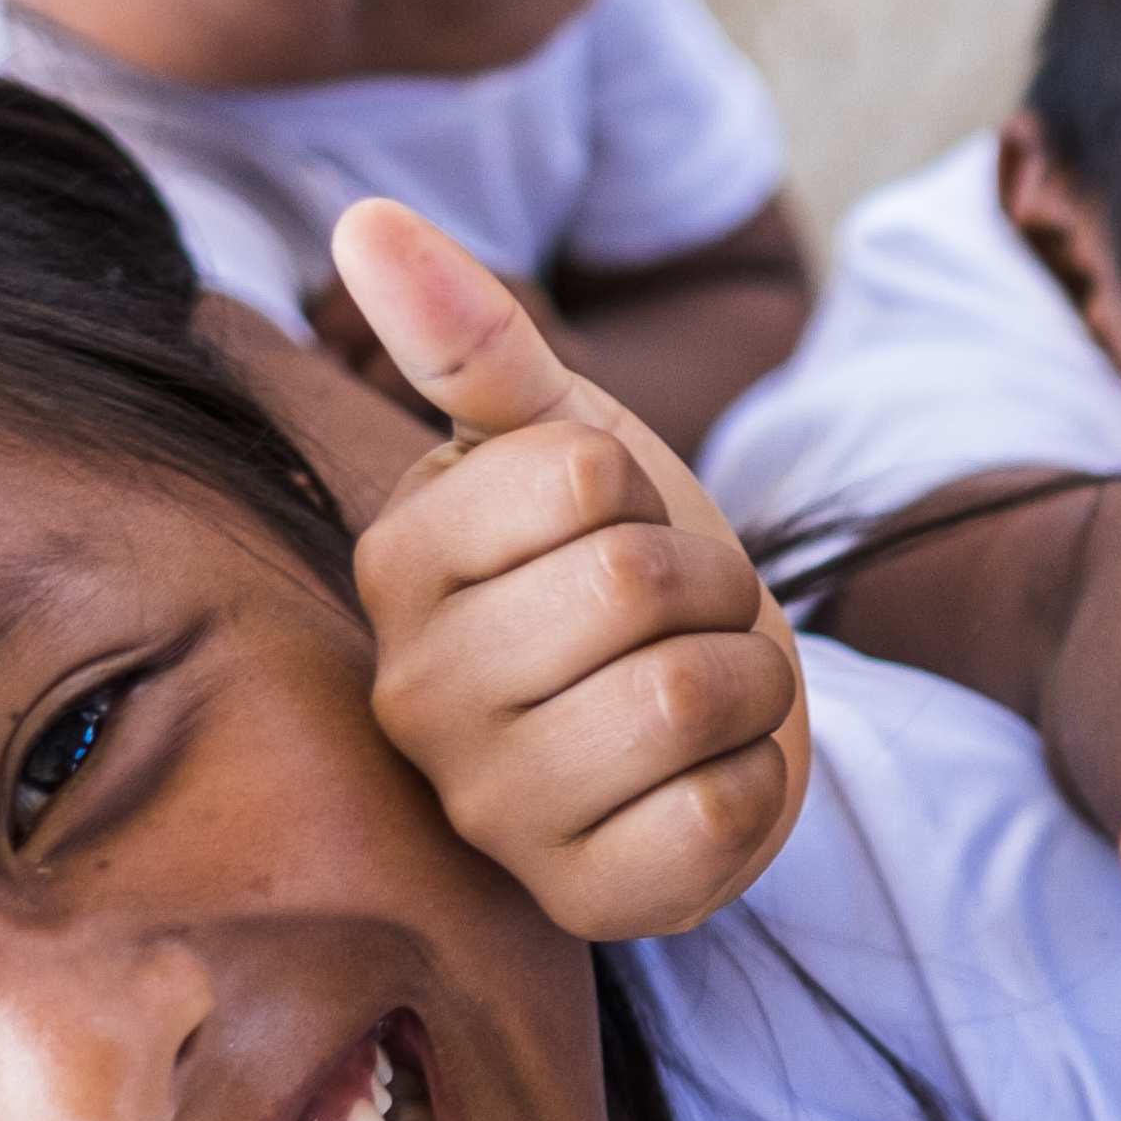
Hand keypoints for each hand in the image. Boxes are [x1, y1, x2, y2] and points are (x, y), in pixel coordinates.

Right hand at [322, 203, 809, 941]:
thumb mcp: (558, 442)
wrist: (688, 717)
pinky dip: (758, 776)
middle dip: (709, 584)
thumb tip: (362, 216)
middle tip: (676, 616)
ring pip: (689, 700)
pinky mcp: (586, 904)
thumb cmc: (608, 568)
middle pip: (640, 588)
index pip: (582, 478)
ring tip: (698, 686)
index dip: (641, 492)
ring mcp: (493, 816)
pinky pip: (724, 815)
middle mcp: (417, 700)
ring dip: (745, 676)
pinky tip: (705, 776)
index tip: (612, 530)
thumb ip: (470, 338)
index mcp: (398, 569)